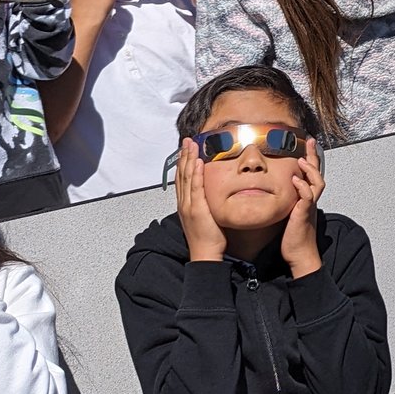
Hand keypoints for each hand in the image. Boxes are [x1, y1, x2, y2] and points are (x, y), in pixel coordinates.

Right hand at [172, 144, 227, 263]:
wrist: (205, 253)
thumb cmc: (208, 238)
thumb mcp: (205, 216)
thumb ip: (206, 203)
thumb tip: (212, 194)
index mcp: (186, 204)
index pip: (182, 178)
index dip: (183, 161)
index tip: (186, 148)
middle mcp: (184, 202)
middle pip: (181, 174)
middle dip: (183, 155)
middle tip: (186, 140)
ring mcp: (189, 205)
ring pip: (186, 178)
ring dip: (188, 159)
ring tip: (191, 145)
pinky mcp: (197, 209)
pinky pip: (195, 188)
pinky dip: (195, 174)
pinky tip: (196, 162)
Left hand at [279, 155, 324, 277]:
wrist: (300, 254)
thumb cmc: (292, 238)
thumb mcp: (287, 215)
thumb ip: (284, 203)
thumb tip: (271, 194)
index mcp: (306, 199)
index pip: (310, 175)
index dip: (309, 159)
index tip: (305, 145)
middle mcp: (310, 200)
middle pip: (317, 173)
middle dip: (313, 156)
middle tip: (309, 142)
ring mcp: (309, 206)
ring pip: (317, 183)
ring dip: (310, 170)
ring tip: (302, 160)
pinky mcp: (304, 214)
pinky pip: (307, 197)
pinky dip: (303, 187)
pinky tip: (296, 180)